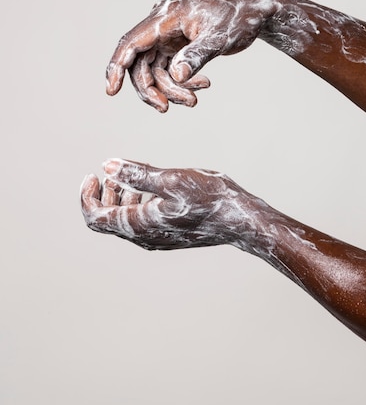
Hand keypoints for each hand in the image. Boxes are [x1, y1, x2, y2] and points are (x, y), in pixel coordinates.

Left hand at [80, 159, 259, 250]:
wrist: (239, 220)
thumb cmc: (208, 198)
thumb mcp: (170, 179)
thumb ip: (137, 174)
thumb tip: (107, 166)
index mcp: (139, 224)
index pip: (95, 217)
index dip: (86, 196)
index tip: (93, 174)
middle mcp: (143, 237)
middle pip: (107, 220)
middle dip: (102, 195)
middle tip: (109, 173)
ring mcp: (155, 238)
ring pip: (123, 221)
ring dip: (119, 197)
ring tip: (129, 178)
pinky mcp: (167, 235)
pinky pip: (139, 222)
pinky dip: (135, 203)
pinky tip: (149, 188)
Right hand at [105, 0, 279, 111]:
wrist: (257, 12)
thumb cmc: (240, 18)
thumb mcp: (220, 38)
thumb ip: (198, 56)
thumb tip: (177, 76)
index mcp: (166, 16)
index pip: (131, 43)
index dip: (117, 66)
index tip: (111, 91)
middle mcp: (162, 25)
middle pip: (140, 64)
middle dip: (152, 89)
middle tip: (168, 108)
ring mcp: (168, 37)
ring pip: (154, 71)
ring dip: (170, 90)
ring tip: (195, 99)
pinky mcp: (177, 46)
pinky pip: (168, 71)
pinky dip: (181, 83)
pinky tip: (204, 85)